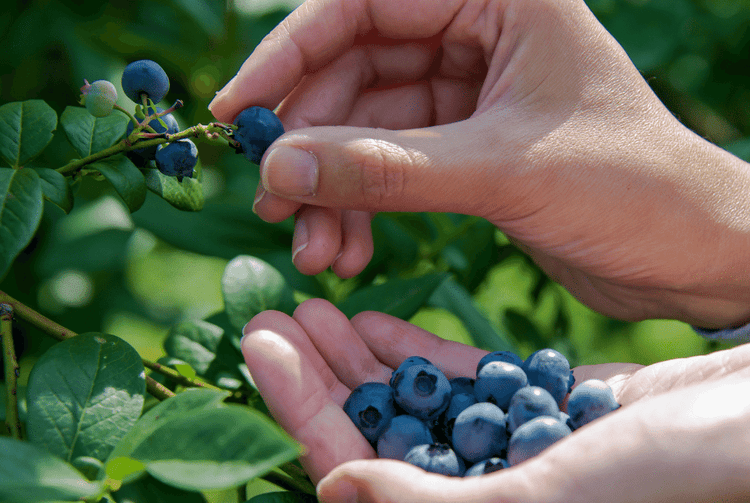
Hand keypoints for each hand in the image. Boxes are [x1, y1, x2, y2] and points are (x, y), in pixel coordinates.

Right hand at [210, 0, 749, 329]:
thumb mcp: (502, 171)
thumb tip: (280, 171)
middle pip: (353, 72)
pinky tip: (347, 252)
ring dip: (330, 191)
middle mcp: (477, 32)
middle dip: (311, 145)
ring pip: (364, 130)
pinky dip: (360, 208)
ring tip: (314, 251)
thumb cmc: (632, 191)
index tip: (239, 113)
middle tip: (274, 205)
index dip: (290, 56)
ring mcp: (467, 93)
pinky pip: (387, 167)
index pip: (363, 6)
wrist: (690, 253)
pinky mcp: (465, 147)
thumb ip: (386, 169)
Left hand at [241, 299, 749, 502]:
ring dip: (359, 354)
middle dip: (319, 374)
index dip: (304, 407)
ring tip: (313, 306)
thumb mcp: (566, 487)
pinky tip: (375, 316)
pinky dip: (415, 349)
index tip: (262, 341)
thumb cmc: (693, 467)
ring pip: (410, 401)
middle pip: (374, 430)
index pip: (360, 465)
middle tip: (272, 316)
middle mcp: (485, 488)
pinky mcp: (543, 408)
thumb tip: (335, 490)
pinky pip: (460, 380)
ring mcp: (513, 447)